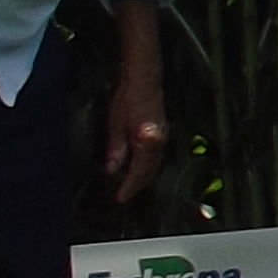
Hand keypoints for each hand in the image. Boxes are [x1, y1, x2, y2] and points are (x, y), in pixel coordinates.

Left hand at [102, 54, 171, 200]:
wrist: (143, 79)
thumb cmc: (127, 99)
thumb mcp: (115, 125)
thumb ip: (116, 149)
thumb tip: (112, 169)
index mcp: (149, 142)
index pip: (139, 172)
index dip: (129, 186)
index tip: (119, 198)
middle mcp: (160, 142)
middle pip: (150, 171)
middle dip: (137, 185)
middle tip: (124, 195)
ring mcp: (164, 137)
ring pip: (154, 165)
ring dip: (143, 177)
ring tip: (130, 184)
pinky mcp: (163, 132)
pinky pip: (156, 156)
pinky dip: (147, 166)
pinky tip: (138, 167)